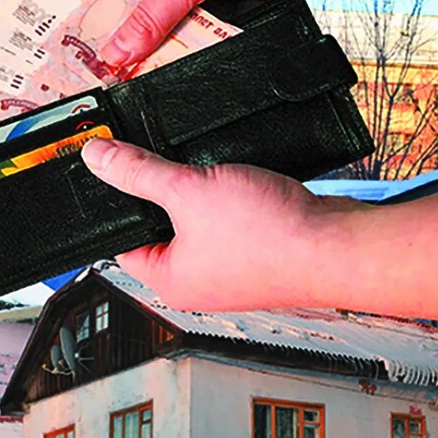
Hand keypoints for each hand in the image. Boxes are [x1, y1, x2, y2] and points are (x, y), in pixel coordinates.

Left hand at [80, 138, 437, 322]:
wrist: (341, 246)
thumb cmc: (271, 237)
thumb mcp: (188, 191)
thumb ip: (139, 172)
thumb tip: (96, 158)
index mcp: (168, 280)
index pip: (121, 239)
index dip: (116, 202)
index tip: (111, 168)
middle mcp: (196, 280)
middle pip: (158, 226)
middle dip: (161, 191)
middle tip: (157, 157)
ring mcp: (229, 267)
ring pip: (197, 219)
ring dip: (197, 190)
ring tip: (203, 169)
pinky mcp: (258, 251)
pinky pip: (229, 218)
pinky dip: (228, 195)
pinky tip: (233, 176)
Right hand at [100, 0, 406, 67]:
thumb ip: (153, 18)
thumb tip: (116, 52)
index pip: (127, 2)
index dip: (114, 34)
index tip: (103, 68)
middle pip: (162, 24)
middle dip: (153, 50)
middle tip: (134, 84)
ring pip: (197, 33)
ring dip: (192, 50)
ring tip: (171, 82)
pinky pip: (229, 34)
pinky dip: (225, 46)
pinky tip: (215, 65)